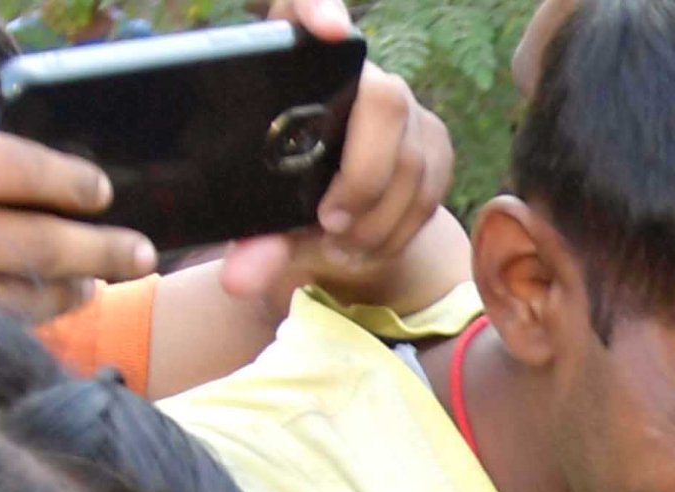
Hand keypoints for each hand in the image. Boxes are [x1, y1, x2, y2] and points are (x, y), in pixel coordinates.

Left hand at [217, 0, 461, 314]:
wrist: (341, 219)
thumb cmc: (289, 200)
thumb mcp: (267, 219)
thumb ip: (256, 242)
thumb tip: (240, 280)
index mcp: (295, 64)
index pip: (303, 6)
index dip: (318, 9)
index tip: (330, 28)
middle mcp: (357, 71)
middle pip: (383, 99)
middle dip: (362, 172)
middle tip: (331, 220)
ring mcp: (402, 104)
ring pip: (413, 153)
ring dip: (382, 215)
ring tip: (345, 245)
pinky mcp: (434, 139)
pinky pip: (432, 185)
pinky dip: (401, 226)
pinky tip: (371, 244)